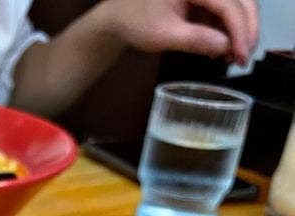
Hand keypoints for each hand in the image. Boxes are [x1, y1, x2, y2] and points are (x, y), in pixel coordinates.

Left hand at [102, 0, 258, 65]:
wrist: (121, 17)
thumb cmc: (136, 22)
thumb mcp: (164, 36)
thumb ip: (195, 40)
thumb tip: (225, 47)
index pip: (228, 5)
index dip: (240, 31)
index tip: (241, 55)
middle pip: (241, 1)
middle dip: (246, 30)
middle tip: (243, 58)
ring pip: (237, 7)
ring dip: (239, 33)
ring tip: (231, 59)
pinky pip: (225, 13)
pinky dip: (228, 32)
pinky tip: (221, 51)